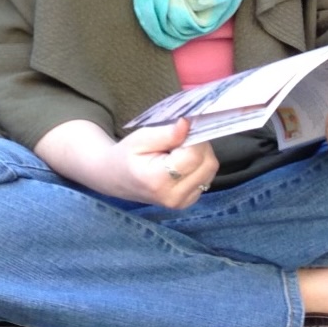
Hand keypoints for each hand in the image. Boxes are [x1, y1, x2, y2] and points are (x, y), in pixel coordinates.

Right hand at [34, 117, 217, 207]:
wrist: (116, 179)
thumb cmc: (126, 156)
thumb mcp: (140, 138)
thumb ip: (166, 133)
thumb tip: (188, 124)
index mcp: (159, 181)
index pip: (193, 155)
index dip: (192, 137)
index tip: (181, 130)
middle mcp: (174, 197)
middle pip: (207, 163)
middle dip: (199, 144)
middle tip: (179, 138)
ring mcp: (183, 203)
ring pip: (211, 169)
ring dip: (201, 153)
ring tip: (179, 149)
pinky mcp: (190, 201)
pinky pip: (207, 176)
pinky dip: (200, 164)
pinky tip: (182, 161)